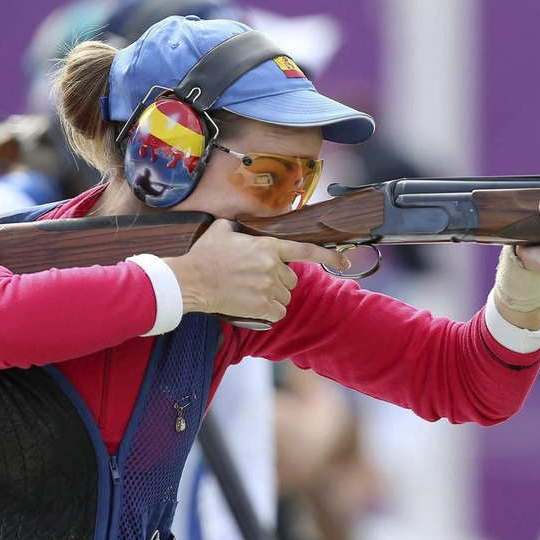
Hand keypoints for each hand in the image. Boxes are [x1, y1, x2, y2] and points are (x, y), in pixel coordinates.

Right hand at [164, 220, 349, 321]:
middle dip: (279, 282)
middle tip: (256, 282)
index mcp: (269, 246)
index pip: (306, 250)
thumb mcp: (220, 231)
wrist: (194, 279)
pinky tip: (253, 307)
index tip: (345, 261)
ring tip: (250, 294)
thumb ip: (235, 227)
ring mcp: (270, 287)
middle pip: (291, 279)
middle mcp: (274, 266)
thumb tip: (234, 226)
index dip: (329, 256)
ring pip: (284, 297)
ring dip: (272, 298)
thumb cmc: (205, 256)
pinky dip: (268, 313)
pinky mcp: (264, 306)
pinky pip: (277, 313)